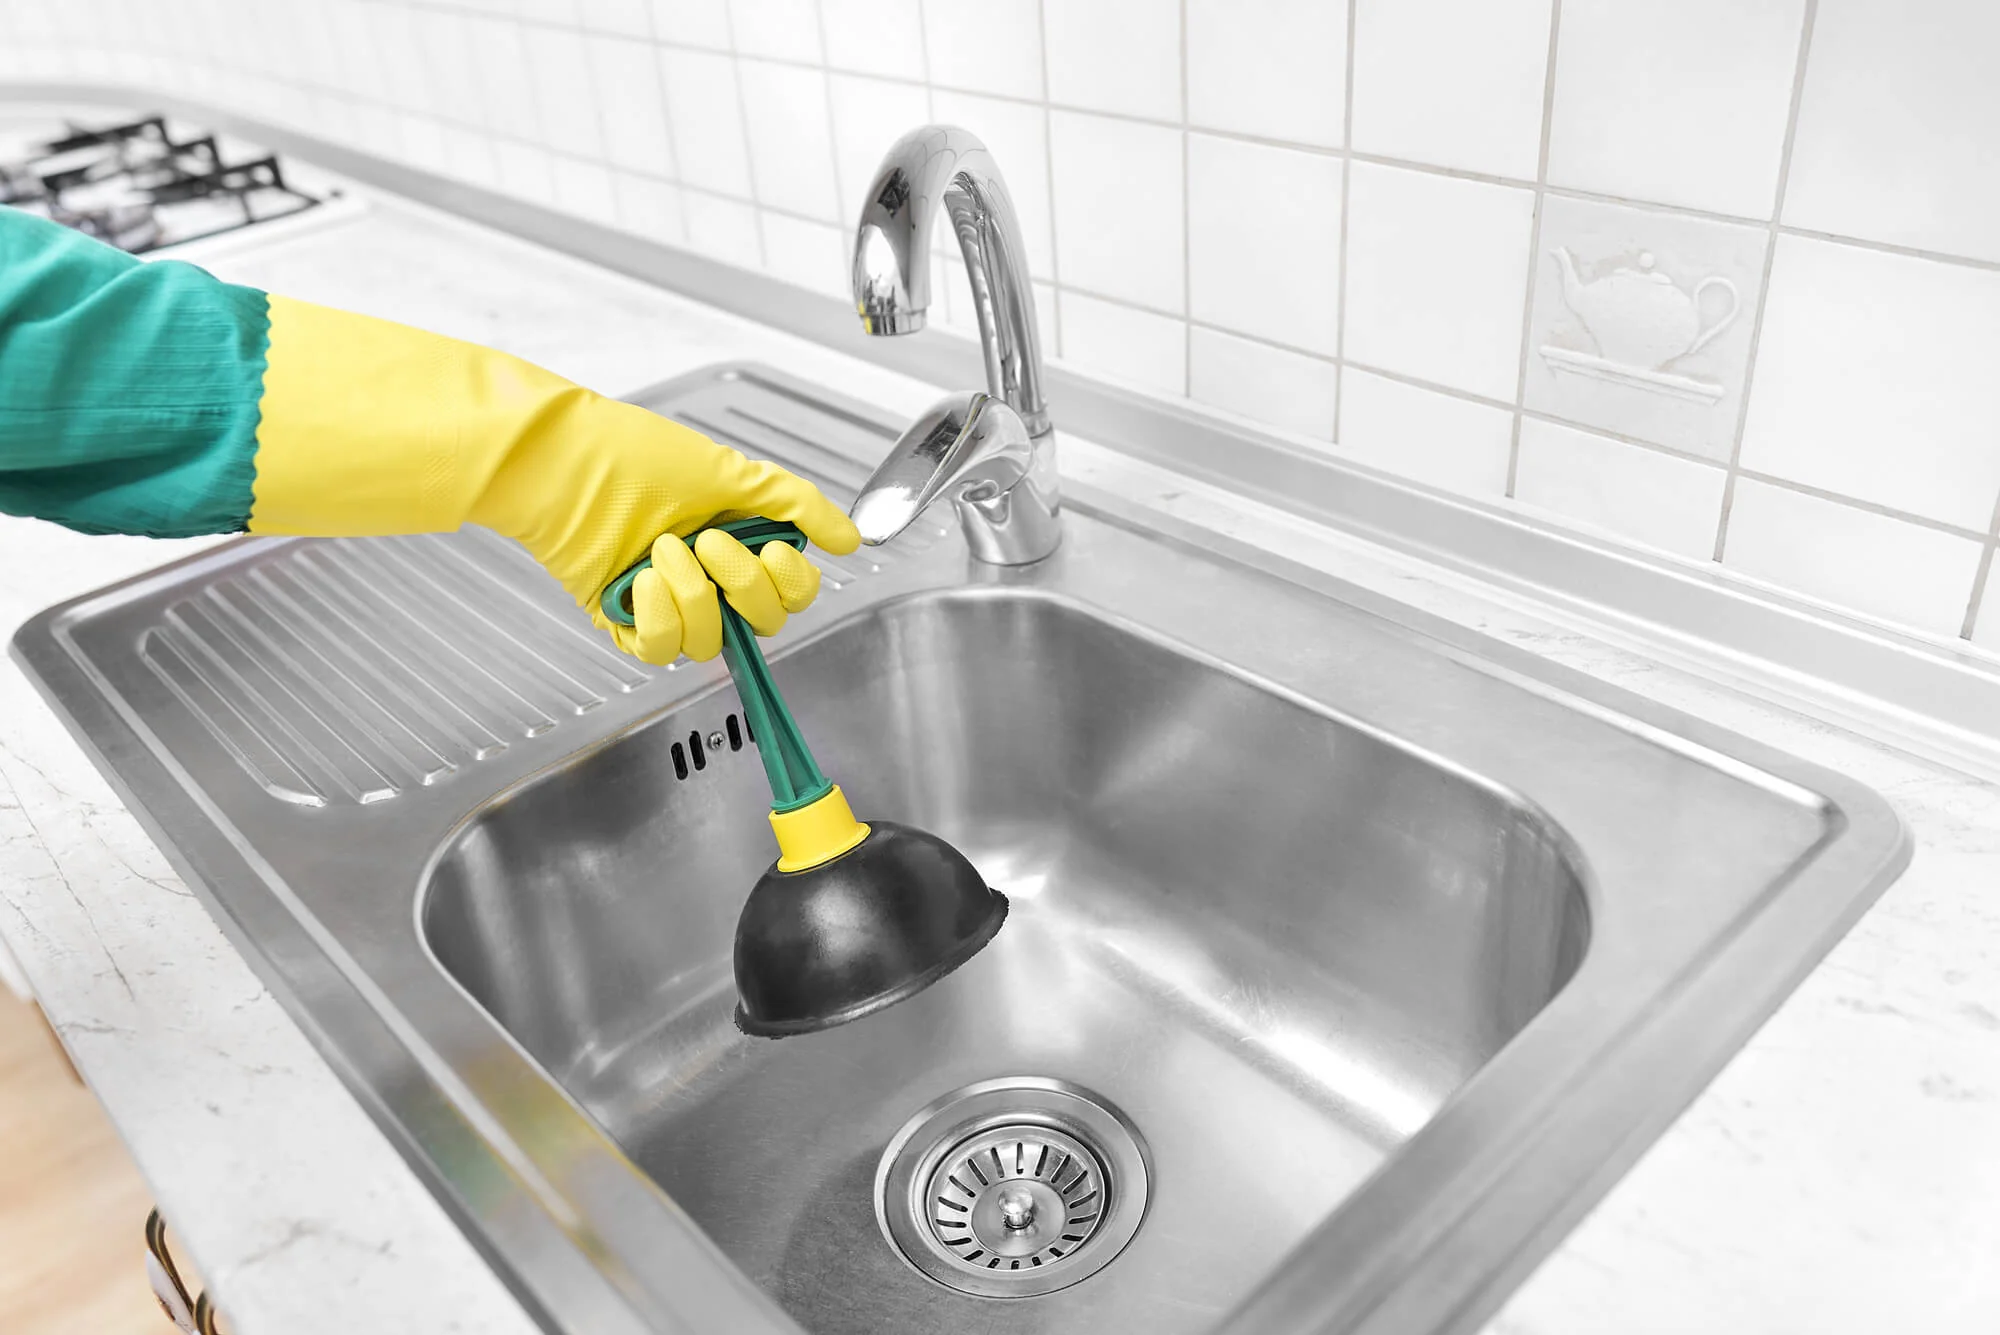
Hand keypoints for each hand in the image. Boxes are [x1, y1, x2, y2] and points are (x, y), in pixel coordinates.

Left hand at [467, 396, 859, 665]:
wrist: (569, 463)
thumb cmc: (638, 457)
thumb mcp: (734, 473)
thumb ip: (798, 507)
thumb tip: (849, 540)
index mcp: (740, 543)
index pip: (790, 594)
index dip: (789, 583)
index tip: (771, 549)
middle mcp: (709, 578)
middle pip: (760, 624)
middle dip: (741, 583)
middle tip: (709, 541)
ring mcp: (669, 604)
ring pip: (711, 642)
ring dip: (693, 594)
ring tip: (663, 548)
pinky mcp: (628, 621)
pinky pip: (662, 649)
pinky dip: (660, 615)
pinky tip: (644, 578)